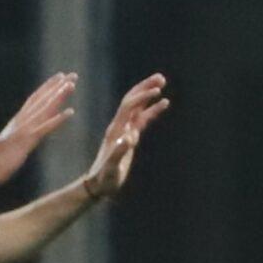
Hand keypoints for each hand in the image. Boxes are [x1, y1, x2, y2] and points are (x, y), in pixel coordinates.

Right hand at [0, 72, 78, 185]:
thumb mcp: (11, 140)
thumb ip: (20, 132)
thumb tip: (27, 130)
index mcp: (18, 119)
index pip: (35, 98)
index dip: (47, 87)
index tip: (59, 77)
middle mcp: (22, 119)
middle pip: (42, 98)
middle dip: (58, 86)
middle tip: (73, 75)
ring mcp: (25, 128)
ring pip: (45, 108)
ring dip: (59, 96)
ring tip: (71, 85)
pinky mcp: (28, 140)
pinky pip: (46, 127)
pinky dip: (58, 119)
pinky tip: (71, 112)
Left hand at [82, 73, 170, 201]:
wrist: (98, 185)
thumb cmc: (105, 178)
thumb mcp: (111, 168)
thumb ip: (118, 153)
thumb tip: (130, 137)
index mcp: (116, 130)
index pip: (129, 106)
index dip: (142, 97)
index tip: (157, 91)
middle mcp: (119, 126)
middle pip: (132, 99)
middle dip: (145, 87)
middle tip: (161, 77)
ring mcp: (125, 130)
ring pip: (138, 106)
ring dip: (148, 93)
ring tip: (163, 83)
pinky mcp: (130, 136)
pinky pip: (142, 118)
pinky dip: (152, 109)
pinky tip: (164, 103)